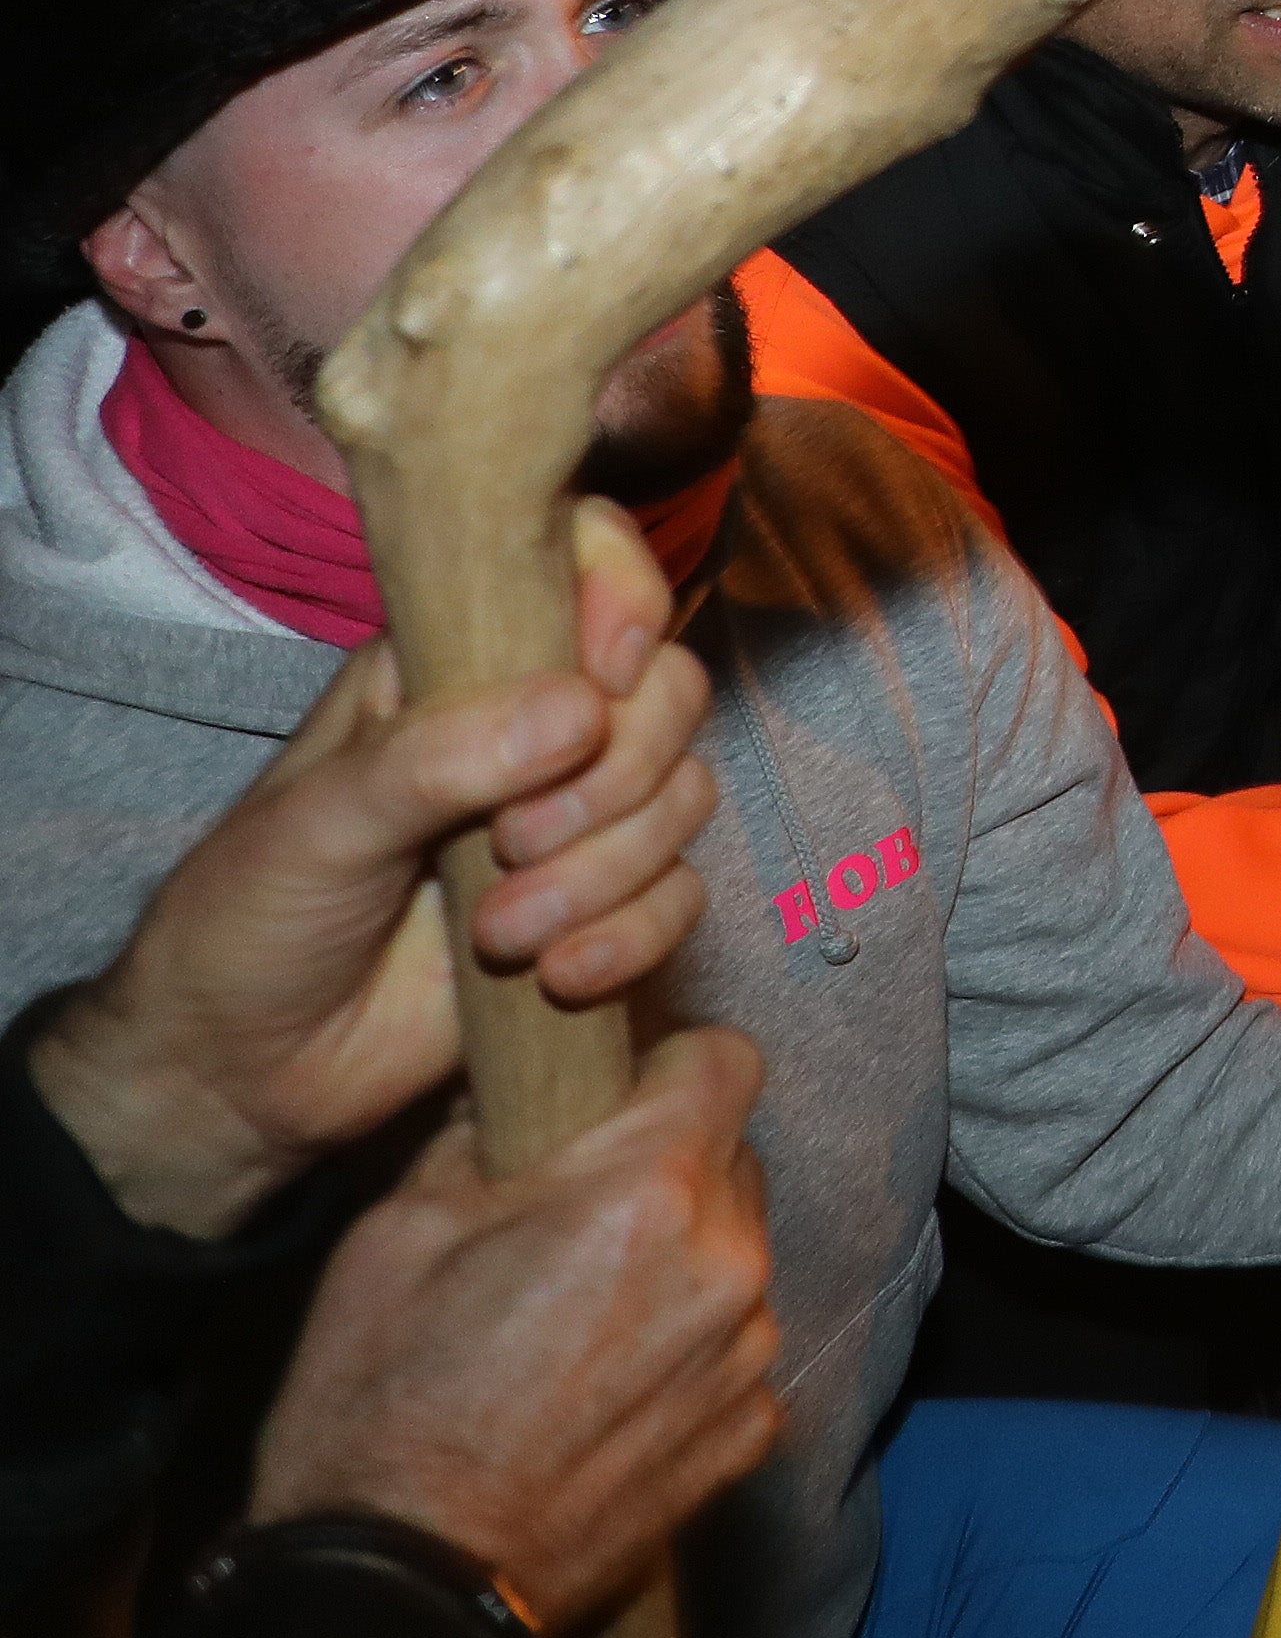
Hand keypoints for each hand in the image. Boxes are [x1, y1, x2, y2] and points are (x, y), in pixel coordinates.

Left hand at [33, 500, 713, 1241]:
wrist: (240, 1074)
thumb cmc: (247, 918)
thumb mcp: (318, 821)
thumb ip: (437, 758)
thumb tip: (583, 710)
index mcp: (453, 660)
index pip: (582, 563)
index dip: (624, 596)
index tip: (602, 675)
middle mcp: (531, 725)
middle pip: (665, 692)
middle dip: (614, 776)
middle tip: (515, 840)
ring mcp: (572, 819)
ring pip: (682, 797)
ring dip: (608, 873)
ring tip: (502, 933)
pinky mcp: (600, 910)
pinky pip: (681, 896)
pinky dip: (634, 937)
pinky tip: (558, 977)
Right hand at [247, 1024, 781, 1636]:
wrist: (400, 1584)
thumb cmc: (378, 1405)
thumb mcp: (395, 1230)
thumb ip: (483, 1135)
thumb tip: (517, 1090)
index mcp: (646, 1190)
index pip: (726, 1060)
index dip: (671, 1066)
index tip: (624, 1093)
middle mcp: (727, 1261)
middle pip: (730, 1161)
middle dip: (667, 1169)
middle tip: (576, 1217)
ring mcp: (747, 1354)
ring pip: (735, 1257)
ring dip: (679, 1265)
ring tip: (576, 1319)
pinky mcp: (749, 1433)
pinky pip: (733, 1351)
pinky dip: (685, 1353)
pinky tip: (599, 1392)